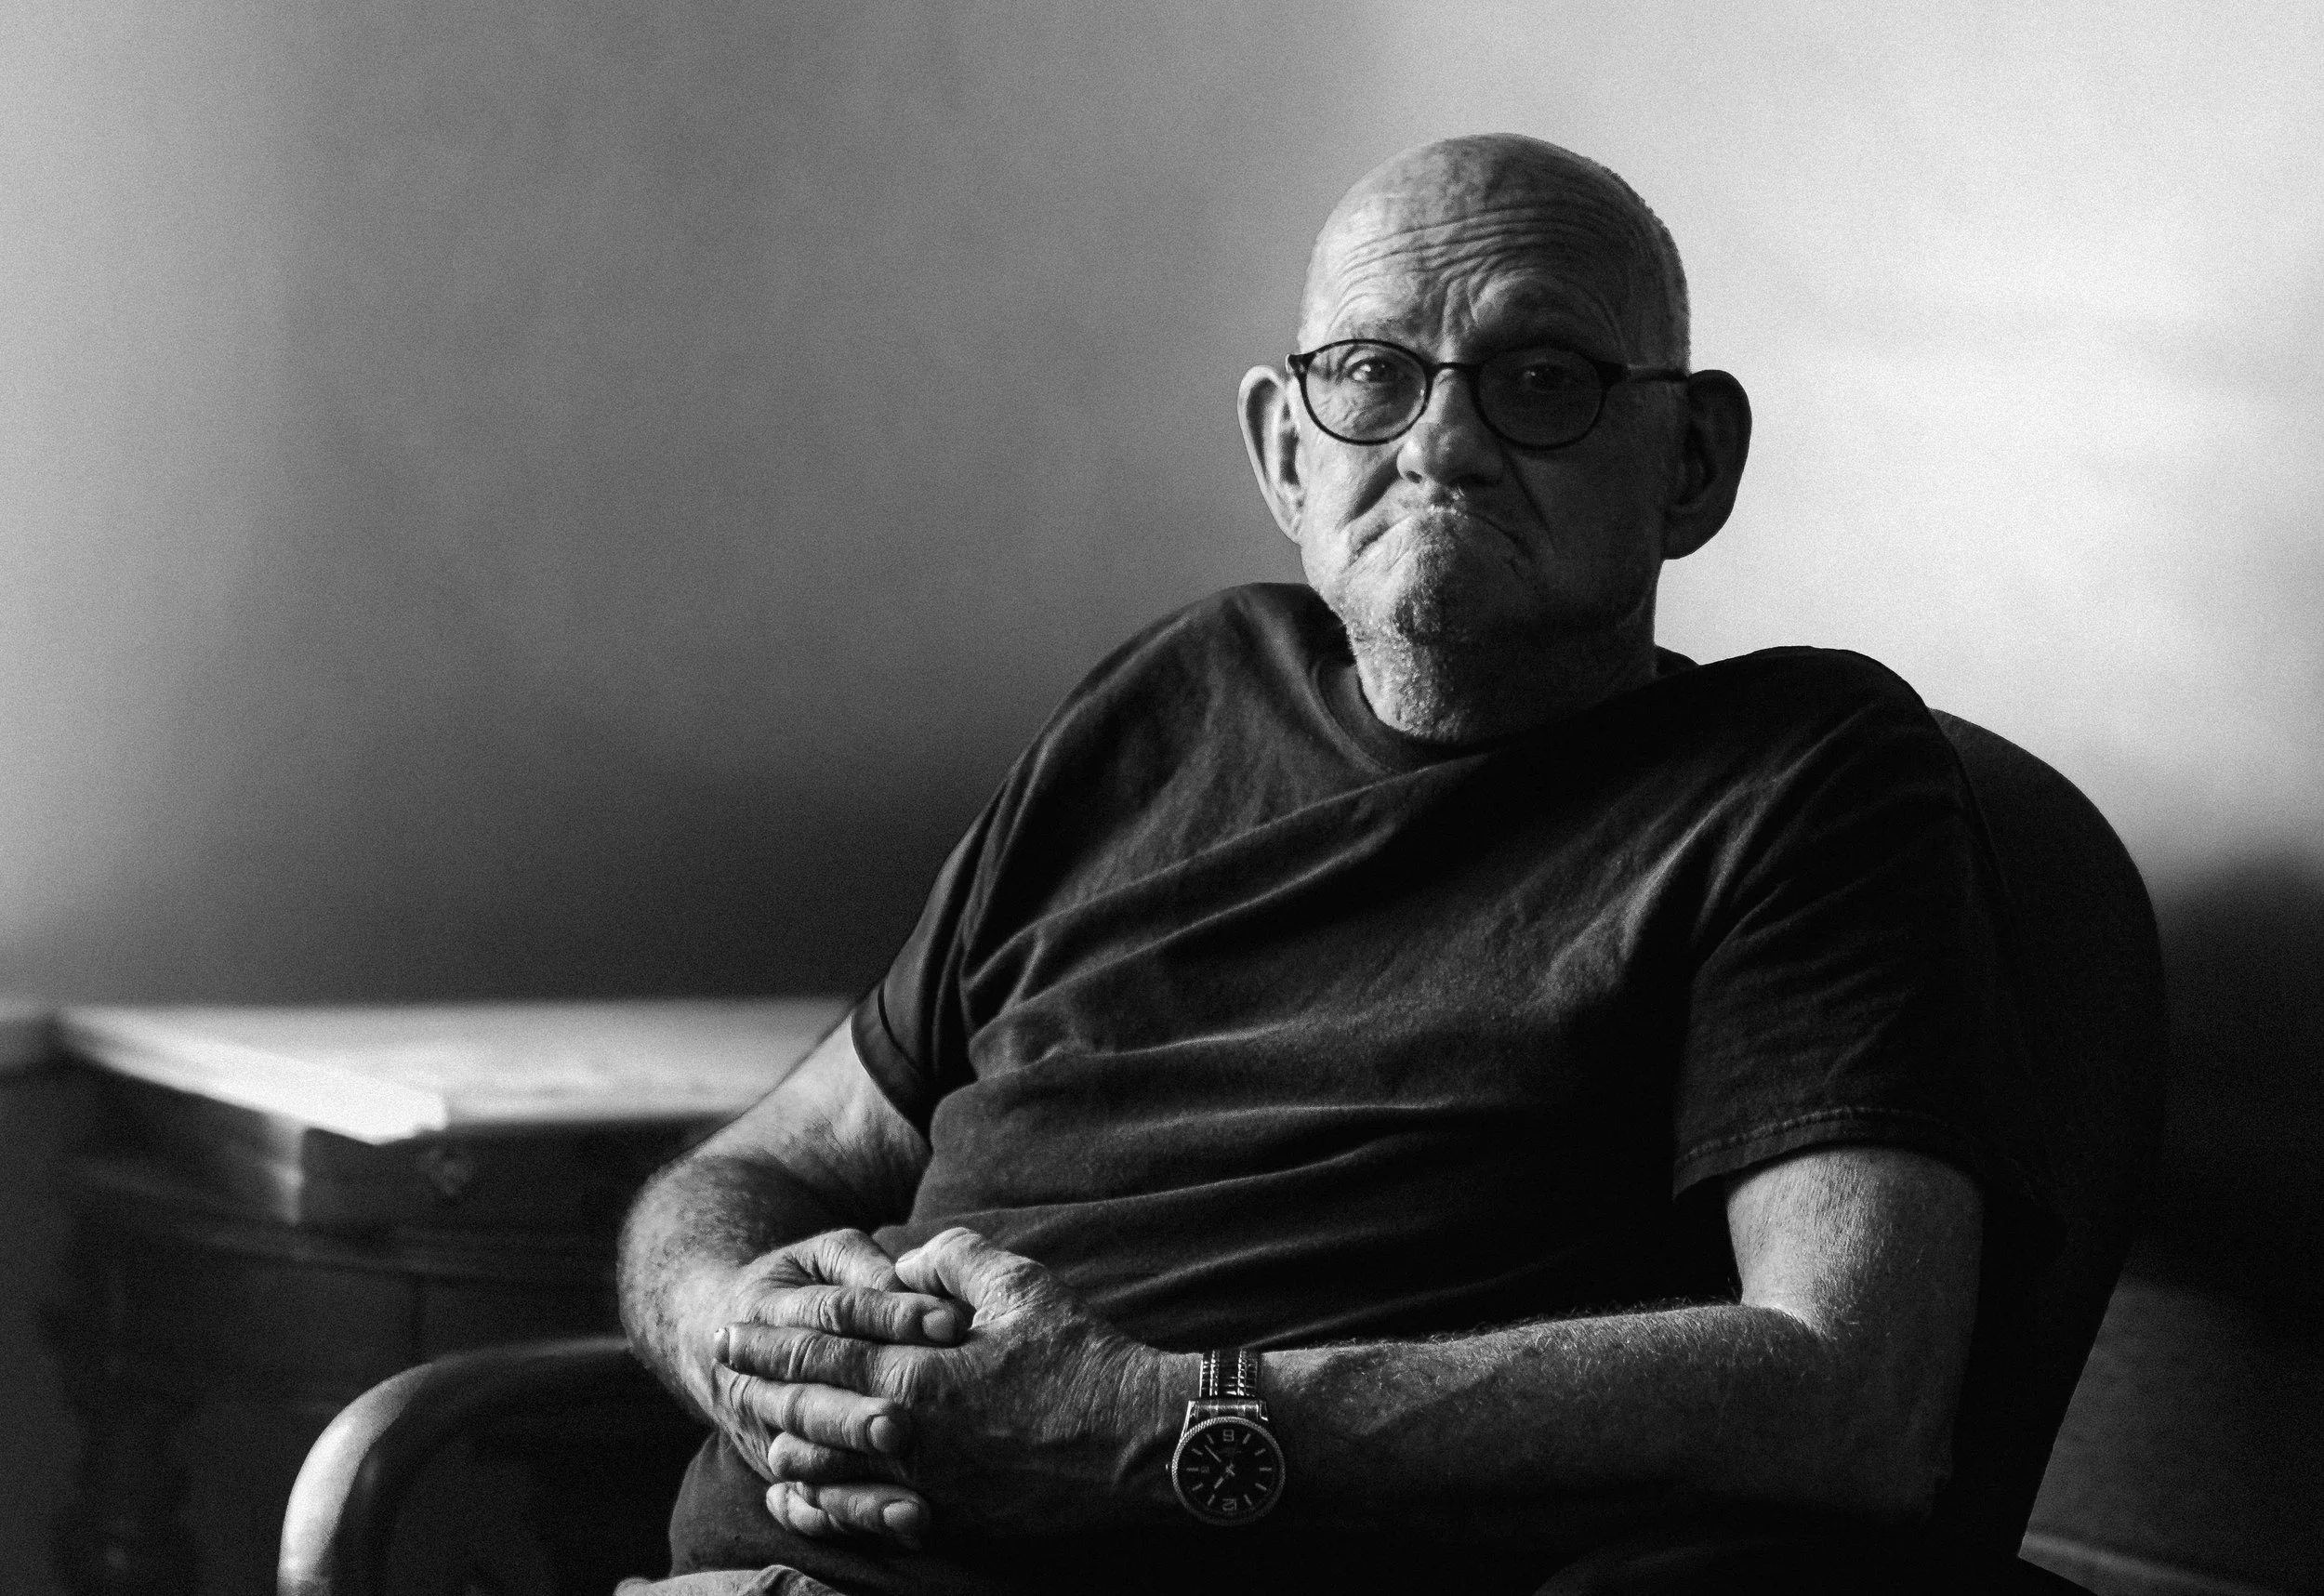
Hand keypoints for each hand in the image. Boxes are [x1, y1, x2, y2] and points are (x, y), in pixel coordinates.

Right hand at [697, 1227, 964, 1545]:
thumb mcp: (823, 1256)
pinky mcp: (782, 1471)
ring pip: (806, 1460)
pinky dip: (851, 1520)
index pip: (836, 1312)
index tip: (953, 1323)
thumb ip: (863, 1265)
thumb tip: (910, 1280)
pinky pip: (811, 1507)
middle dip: (857, 1416)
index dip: (892, 1315)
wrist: (713, 1329)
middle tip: (904, 1425)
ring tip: (913, 1504)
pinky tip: (902, 1527)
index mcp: (770, 1309)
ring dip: (857, 1486)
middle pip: (810, 1399)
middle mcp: (760, 1377)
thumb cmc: (800, 1284)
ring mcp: (766, 1431)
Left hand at [719, 1227, 1186, 1542]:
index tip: (731, 1330)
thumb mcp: (1017, 1285)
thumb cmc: (1082, 1358)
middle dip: (763, 1390)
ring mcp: (929, 1488)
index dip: (770, 1342)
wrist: (1139, 1444)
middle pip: (811, 1417)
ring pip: (831, 1473)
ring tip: (763, 1432)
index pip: (821, 1357)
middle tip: (725, 1373)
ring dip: (789, 1448)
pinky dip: (832, 1502)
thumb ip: (949, 1261)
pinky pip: (872, 1514)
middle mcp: (908, 1440)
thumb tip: (906, 1262)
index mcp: (916, 1378)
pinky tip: (816, 1495)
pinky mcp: (956, 1518)